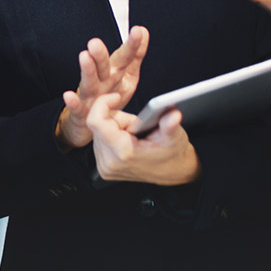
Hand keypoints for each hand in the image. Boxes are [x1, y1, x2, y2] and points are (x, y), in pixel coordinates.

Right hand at [55, 26, 148, 149]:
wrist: (90, 122)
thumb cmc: (109, 97)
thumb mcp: (127, 75)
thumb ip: (135, 55)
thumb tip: (143, 31)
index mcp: (114, 72)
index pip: (124, 57)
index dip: (132, 45)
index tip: (138, 32)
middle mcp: (101, 81)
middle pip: (102, 66)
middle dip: (100, 54)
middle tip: (96, 42)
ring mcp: (90, 95)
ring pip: (89, 82)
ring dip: (87, 70)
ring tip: (85, 56)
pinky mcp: (81, 112)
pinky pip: (77, 108)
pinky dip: (72, 102)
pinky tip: (68, 95)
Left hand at [85, 93, 199, 186]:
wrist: (173, 173)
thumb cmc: (172, 153)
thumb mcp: (174, 136)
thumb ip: (170, 125)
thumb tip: (173, 115)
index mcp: (123, 152)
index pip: (96, 122)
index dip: (103, 104)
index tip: (116, 97)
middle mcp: (110, 162)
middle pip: (99, 124)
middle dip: (117, 118)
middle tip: (138, 126)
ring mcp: (105, 167)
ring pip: (98, 131)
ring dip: (114, 127)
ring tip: (135, 135)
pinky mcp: (104, 168)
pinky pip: (100, 141)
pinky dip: (111, 135)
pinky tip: (128, 141)